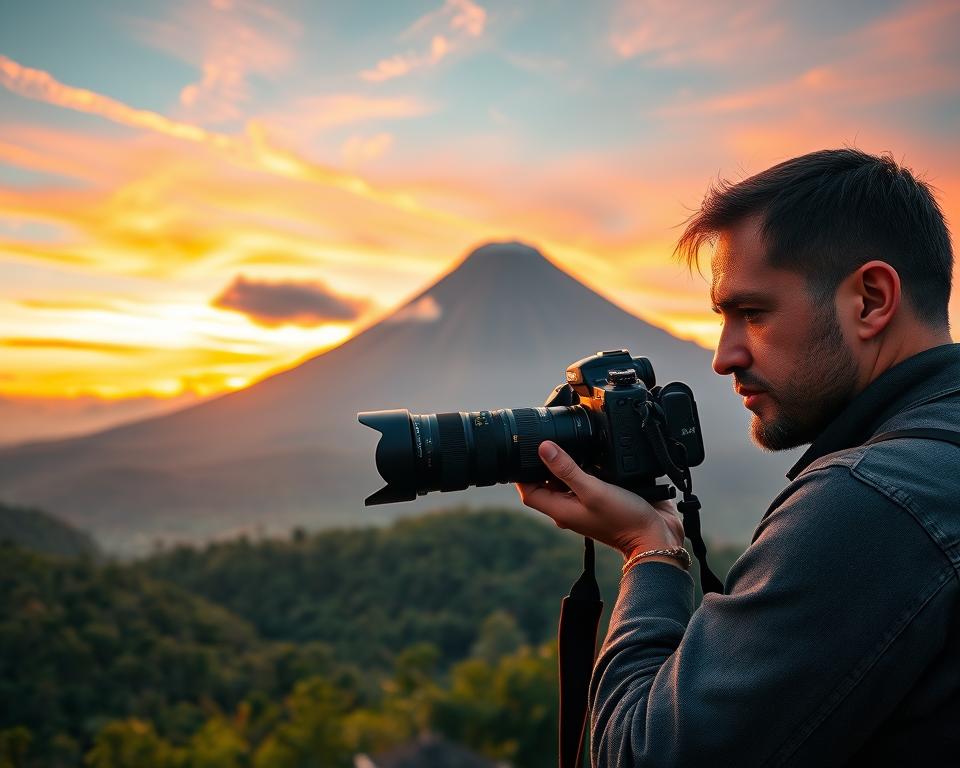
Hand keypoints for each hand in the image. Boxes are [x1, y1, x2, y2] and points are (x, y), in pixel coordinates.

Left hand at [515, 440, 684, 558]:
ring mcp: (586, 504)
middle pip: (546, 484)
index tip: (523, 450)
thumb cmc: (623, 520)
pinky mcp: (602, 498)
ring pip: (567, 481)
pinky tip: (593, 455)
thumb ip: (567, 469)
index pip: (529, 491)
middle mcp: (570, 507)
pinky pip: (587, 482)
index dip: (522, 472)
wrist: (655, 536)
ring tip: (570, 445)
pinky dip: (586, 468)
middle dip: (545, 463)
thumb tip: (543, 448)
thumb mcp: (592, 490)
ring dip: (567, 464)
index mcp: (560, 509)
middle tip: (548, 440)